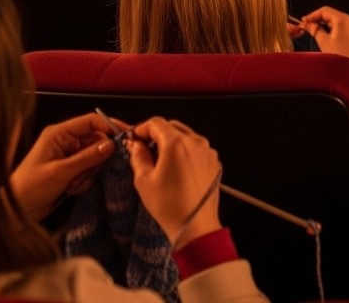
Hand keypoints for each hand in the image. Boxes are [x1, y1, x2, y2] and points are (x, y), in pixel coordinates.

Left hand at [9, 113, 116, 221]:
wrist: (17, 210)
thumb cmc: (31, 187)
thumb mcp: (61, 172)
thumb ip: (88, 157)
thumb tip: (111, 145)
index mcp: (60, 134)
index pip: (92, 121)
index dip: (111, 125)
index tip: (127, 136)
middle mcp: (66, 141)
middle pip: (97, 140)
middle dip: (97, 158)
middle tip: (91, 172)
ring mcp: (70, 156)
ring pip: (96, 157)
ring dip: (90, 172)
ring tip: (74, 183)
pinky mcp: (72, 169)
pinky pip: (91, 169)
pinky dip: (85, 180)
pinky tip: (72, 188)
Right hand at [128, 118, 222, 248]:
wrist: (195, 225)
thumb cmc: (169, 205)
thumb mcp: (144, 180)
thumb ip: (138, 156)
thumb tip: (135, 144)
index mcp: (177, 143)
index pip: (157, 123)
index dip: (142, 128)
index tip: (134, 137)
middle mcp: (196, 143)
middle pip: (173, 127)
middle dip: (157, 134)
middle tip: (144, 148)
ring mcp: (208, 152)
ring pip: (186, 137)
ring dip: (172, 142)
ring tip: (160, 160)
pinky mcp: (214, 162)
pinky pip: (197, 149)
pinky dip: (185, 152)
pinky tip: (176, 169)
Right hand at [299, 6, 348, 70]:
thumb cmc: (341, 56)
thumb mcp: (324, 42)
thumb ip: (315, 30)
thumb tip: (307, 24)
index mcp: (343, 19)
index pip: (324, 10)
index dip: (312, 15)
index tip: (304, 21)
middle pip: (331, 14)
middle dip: (318, 19)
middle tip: (307, 26)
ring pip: (336, 20)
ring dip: (325, 24)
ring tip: (314, 31)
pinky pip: (343, 25)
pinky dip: (333, 28)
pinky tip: (326, 34)